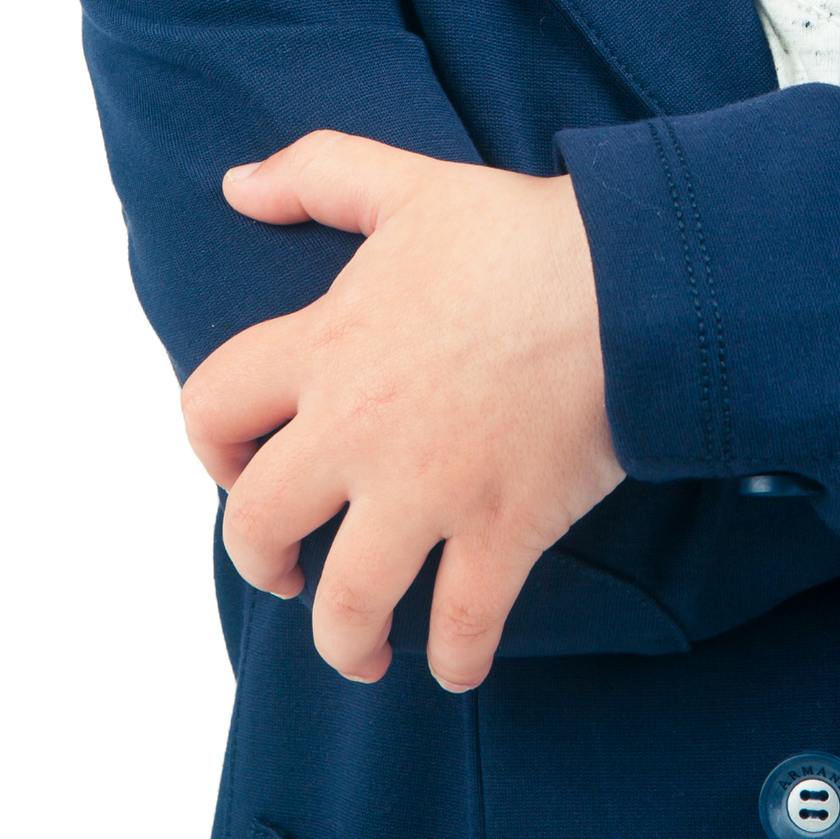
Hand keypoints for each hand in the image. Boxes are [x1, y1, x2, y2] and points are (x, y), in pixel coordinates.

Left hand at [180, 134, 624, 691]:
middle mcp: (359, 429)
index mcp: (327, 345)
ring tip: (360, 651)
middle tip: (288, 572)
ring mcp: (429, 489)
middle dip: (262, 561)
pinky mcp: (503, 529)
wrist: (631, 281)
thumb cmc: (520, 233)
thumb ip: (318, 173)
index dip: (208, 442)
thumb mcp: (409, 185)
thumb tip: (236, 183)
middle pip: (259, 524)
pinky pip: (461, 624)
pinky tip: (457, 665)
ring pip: (349, 602)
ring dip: (345, 642)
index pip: (213, 406)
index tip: (233, 464)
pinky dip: (455, 659)